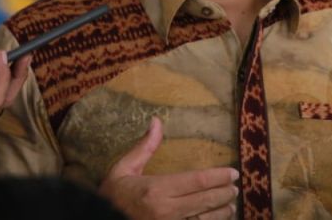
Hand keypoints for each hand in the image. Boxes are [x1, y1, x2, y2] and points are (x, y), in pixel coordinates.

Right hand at [98, 117, 238, 219]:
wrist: (96, 219)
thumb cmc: (112, 198)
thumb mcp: (123, 169)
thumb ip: (144, 147)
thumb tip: (157, 122)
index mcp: (157, 190)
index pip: (197, 181)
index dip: (219, 177)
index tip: (233, 173)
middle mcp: (167, 212)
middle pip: (206, 201)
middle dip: (224, 194)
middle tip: (235, 187)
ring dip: (222, 213)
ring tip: (230, 205)